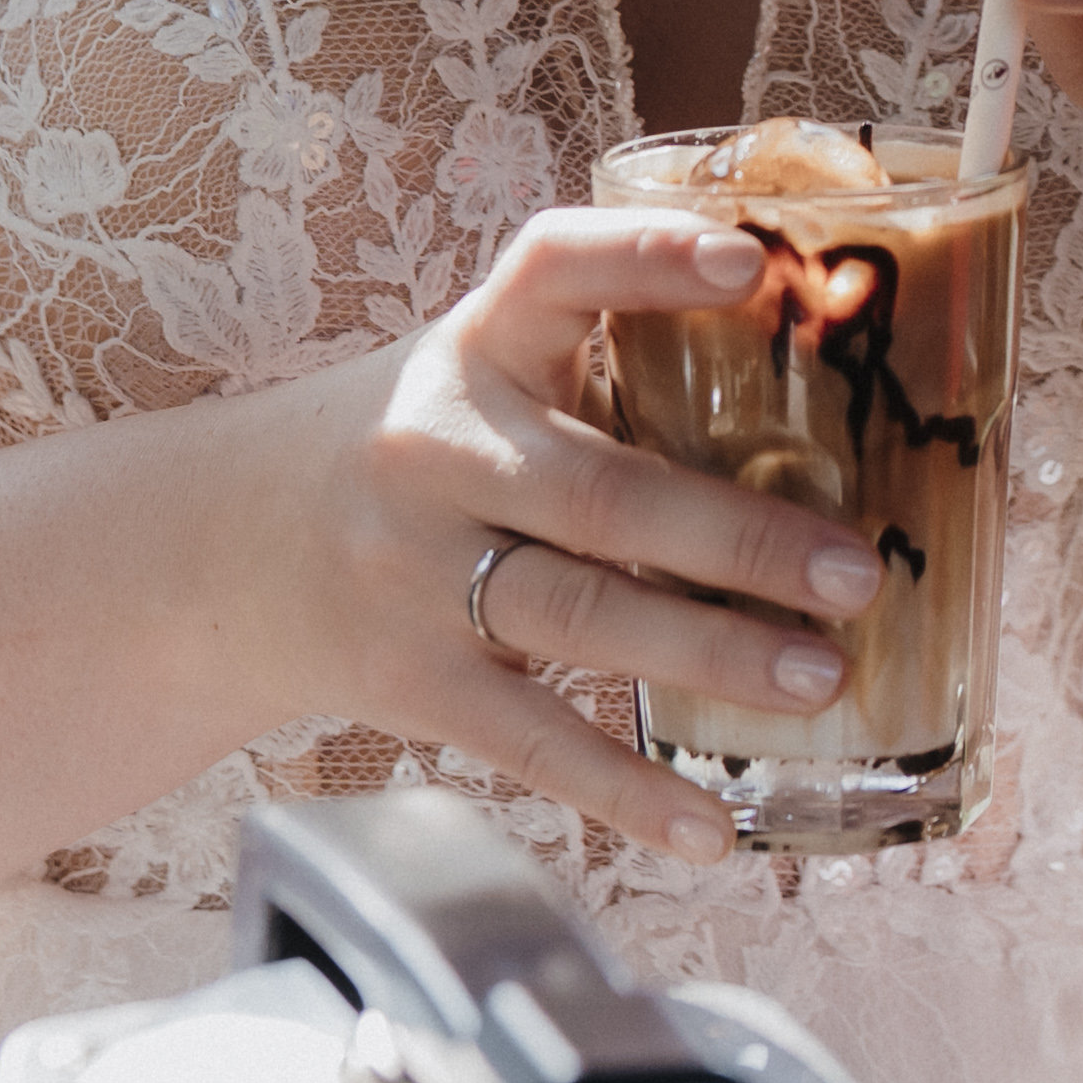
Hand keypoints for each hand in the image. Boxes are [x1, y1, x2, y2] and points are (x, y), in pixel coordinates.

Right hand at [295, 204, 895, 861]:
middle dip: (738, 537)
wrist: (227, 548)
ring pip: (578, 615)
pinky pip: (531, 741)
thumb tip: (825, 402)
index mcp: (475, 346)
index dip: (648, 259)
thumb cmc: (421, 447)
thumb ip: (611, 368)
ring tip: (820, 677)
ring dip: (710, 652)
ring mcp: (415, 573)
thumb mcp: (487, 373)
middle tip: (854, 572)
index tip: (751, 258)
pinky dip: (626, 790)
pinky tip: (712, 824)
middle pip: (600, 492)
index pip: (555, 271)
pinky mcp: (410, 681)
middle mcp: (440, 451)